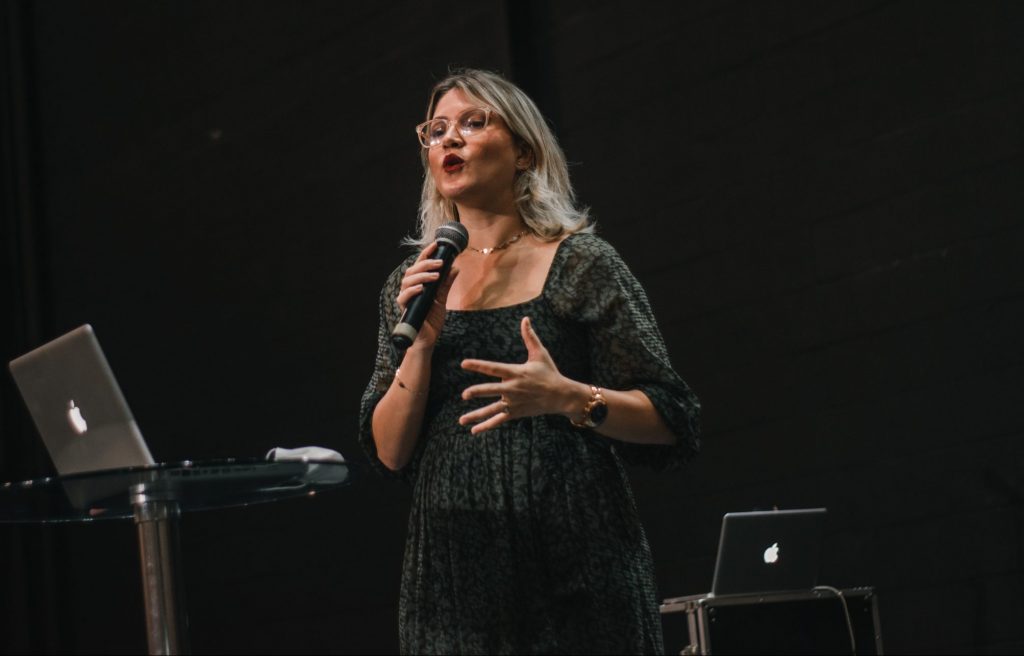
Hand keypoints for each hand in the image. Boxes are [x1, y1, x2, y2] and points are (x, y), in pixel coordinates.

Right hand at [396, 242, 459, 349]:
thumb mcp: (442, 298)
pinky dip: (412, 290)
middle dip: (426, 263)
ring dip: (422, 275)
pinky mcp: (405, 309)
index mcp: (418, 284)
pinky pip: (404, 297)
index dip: (426, 253)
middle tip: (440, 262)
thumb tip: (455, 268)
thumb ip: (446, 283)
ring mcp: (406, 299)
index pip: (420, 265)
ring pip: (407, 281)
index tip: (437, 244)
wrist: (429, 339)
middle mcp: (409, 289)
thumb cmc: (432, 319)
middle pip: (412, 270)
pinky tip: (422, 288)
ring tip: (436, 275)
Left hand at [459, 317, 584, 434]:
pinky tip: (474, 430)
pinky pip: (499, 420)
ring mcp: (514, 402)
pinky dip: (487, 426)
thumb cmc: (550, 373)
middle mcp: (513, 388)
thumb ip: (529, 337)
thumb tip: (525, 318)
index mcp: (516, 372)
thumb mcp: (540, 354)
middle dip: (478, 392)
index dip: (478, 365)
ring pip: (492, 409)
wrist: (561, 395)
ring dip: (477, 415)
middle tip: (464, 394)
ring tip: (462, 420)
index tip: (464, 363)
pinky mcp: (516, 413)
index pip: (493, 368)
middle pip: (492, 390)